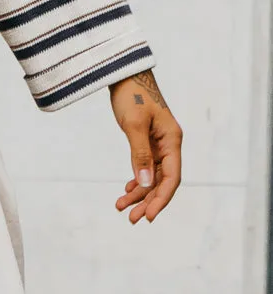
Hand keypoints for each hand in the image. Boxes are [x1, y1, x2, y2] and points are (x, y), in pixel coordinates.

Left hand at [110, 70, 181, 223]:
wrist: (124, 74)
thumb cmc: (132, 95)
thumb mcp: (134, 126)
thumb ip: (139, 155)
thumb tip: (144, 185)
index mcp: (172, 141)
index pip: (171, 178)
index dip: (161, 200)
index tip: (148, 217)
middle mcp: (168, 144)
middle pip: (162, 181)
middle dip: (147, 201)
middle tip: (131, 219)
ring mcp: (158, 143)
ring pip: (152, 175)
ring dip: (138, 193)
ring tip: (121, 207)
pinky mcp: (147, 140)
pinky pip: (145, 166)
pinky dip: (136, 179)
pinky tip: (127, 190)